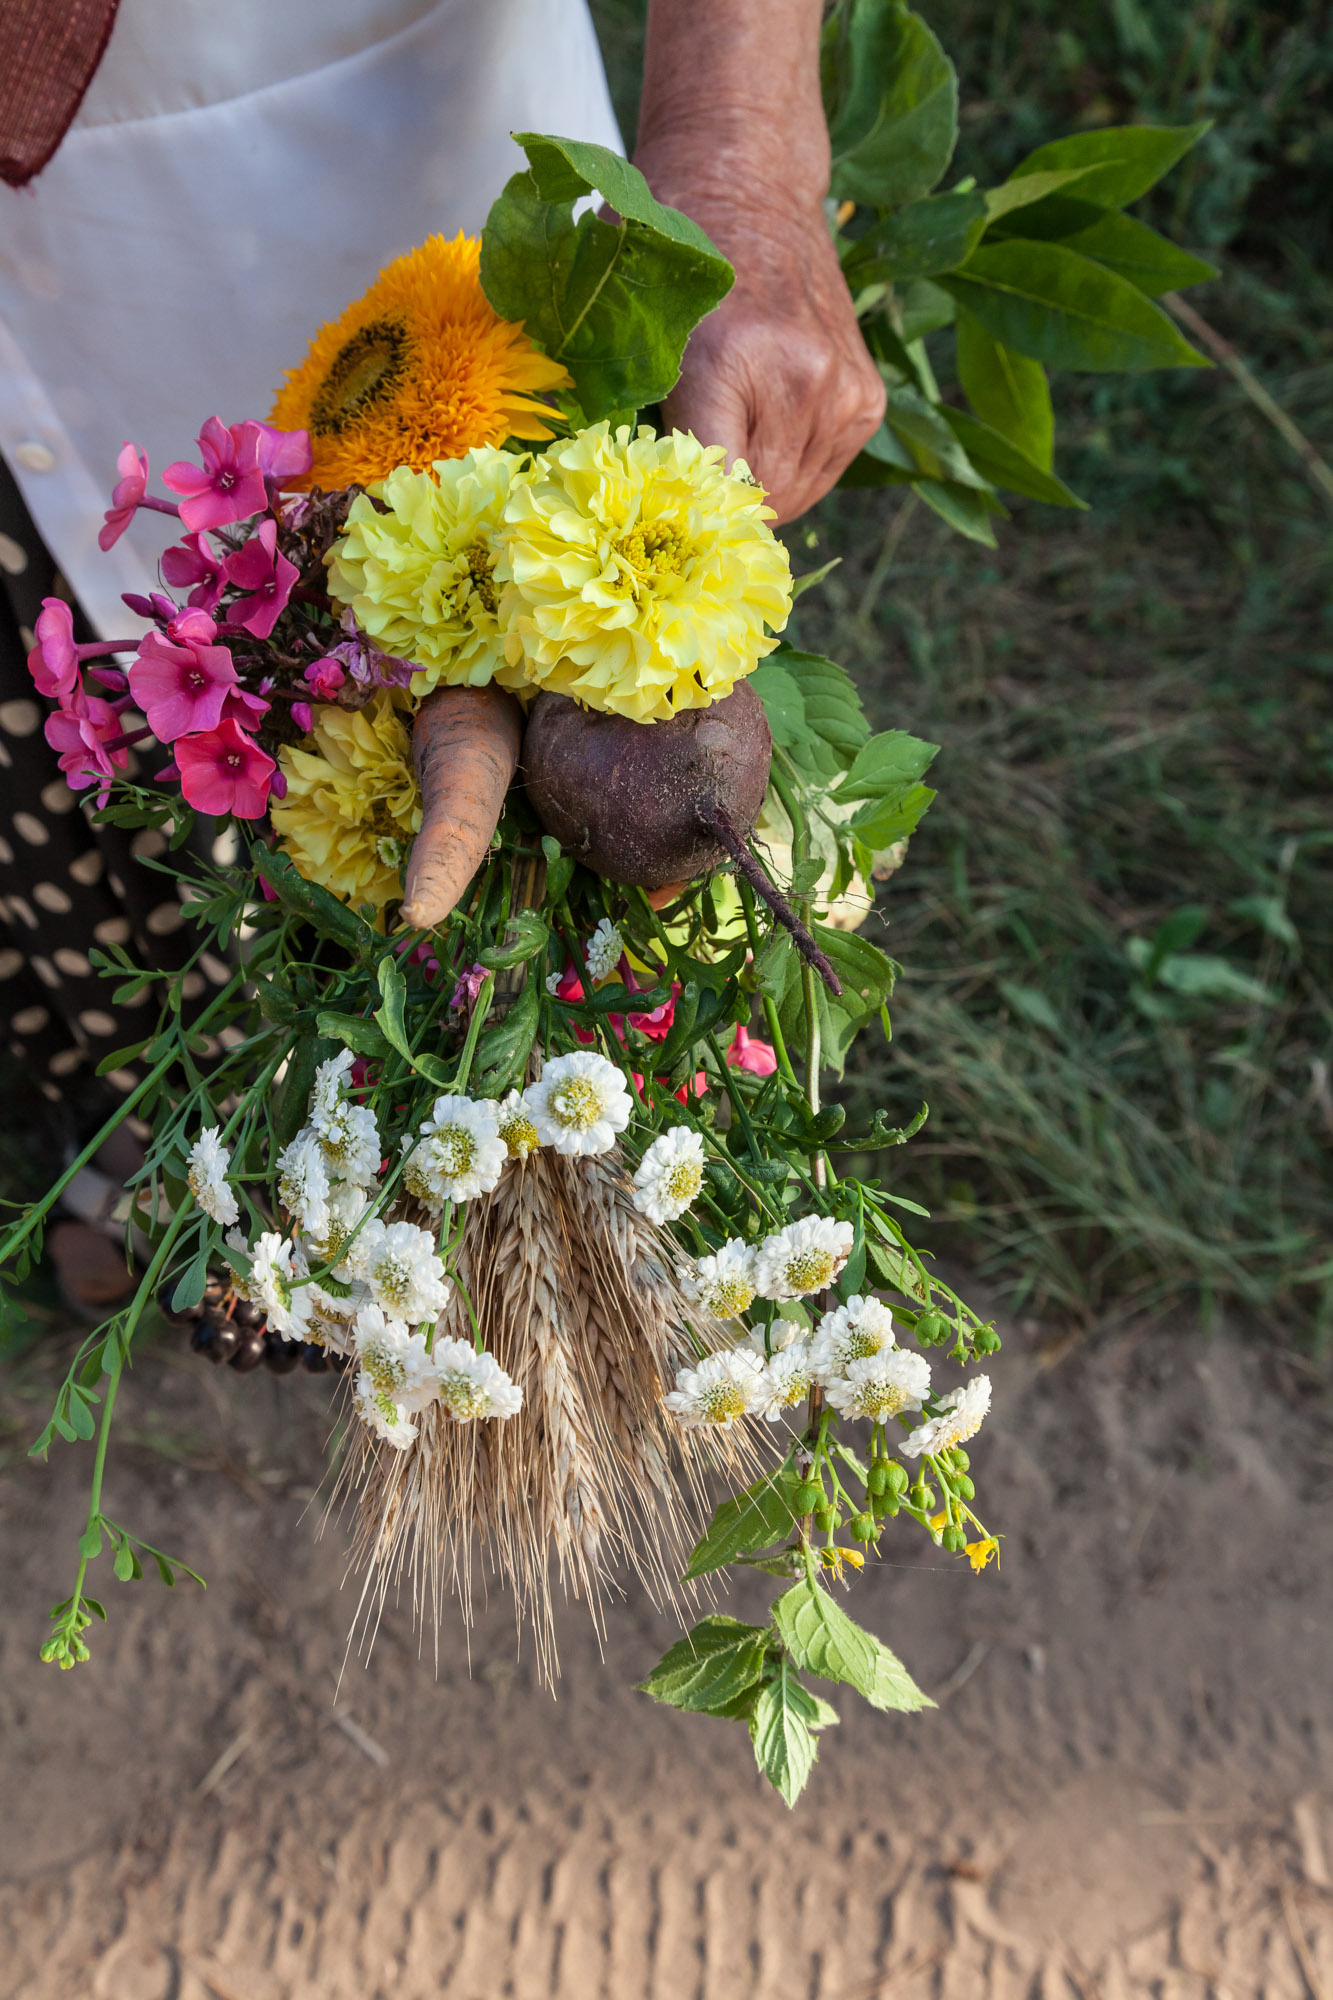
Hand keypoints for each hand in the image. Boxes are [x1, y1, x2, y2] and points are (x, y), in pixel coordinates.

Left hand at [633, 0, 884, 523]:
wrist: (748, 178)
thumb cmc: (669, 246)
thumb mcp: (621, 317)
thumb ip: (618, 407)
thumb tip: (616, 499)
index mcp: (730, 362)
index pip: (715, 493)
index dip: (684, 513)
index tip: (659, 513)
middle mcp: (801, 381)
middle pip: (758, 503)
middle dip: (718, 503)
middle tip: (685, 473)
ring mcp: (843, 391)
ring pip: (796, 497)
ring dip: (757, 487)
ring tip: (725, 438)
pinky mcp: (866, 397)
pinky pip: (824, 472)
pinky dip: (789, 466)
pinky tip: (761, 424)